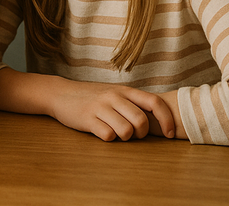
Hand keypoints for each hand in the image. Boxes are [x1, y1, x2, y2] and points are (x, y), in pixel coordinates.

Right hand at [49, 79, 174, 141]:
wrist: (59, 93)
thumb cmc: (91, 96)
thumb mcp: (114, 93)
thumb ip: (133, 102)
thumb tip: (161, 118)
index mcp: (124, 90)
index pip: (155, 103)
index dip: (167, 120)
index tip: (169, 134)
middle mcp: (113, 96)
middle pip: (141, 121)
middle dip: (141, 134)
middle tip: (133, 135)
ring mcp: (99, 107)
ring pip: (125, 131)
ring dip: (124, 138)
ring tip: (116, 132)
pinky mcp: (87, 119)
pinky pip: (107, 135)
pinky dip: (108, 138)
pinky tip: (101, 132)